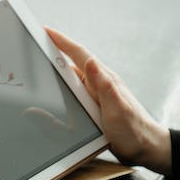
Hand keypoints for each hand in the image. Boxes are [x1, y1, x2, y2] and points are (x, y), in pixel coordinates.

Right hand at [46, 27, 171, 174]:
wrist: (146, 148)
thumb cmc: (134, 130)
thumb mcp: (117, 109)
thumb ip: (104, 86)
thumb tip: (90, 61)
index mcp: (103, 81)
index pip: (79, 55)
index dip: (61, 41)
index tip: (45, 31)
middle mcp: (98, 85)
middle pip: (72, 64)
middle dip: (54, 51)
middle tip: (34, 44)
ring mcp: (96, 96)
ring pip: (71, 80)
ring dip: (55, 71)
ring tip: (38, 66)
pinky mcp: (94, 108)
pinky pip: (73, 95)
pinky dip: (60, 91)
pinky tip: (52, 95)